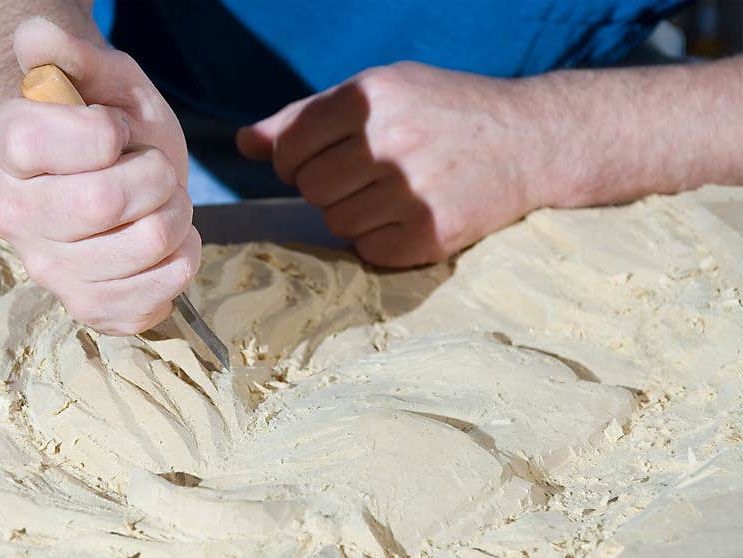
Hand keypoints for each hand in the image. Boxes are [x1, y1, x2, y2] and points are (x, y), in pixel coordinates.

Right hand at [0, 17, 198, 334]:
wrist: (110, 180)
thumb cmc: (108, 127)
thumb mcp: (103, 80)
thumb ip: (72, 54)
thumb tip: (36, 36)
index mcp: (5, 150)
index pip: (53, 143)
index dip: (108, 133)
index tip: (116, 131)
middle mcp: (14, 217)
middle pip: (105, 202)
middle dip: (156, 176)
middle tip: (155, 171)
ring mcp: (49, 271)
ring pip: (145, 248)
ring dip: (178, 218)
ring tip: (164, 206)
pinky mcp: (90, 308)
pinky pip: (152, 301)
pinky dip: (179, 265)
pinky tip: (167, 246)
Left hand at [237, 62, 552, 267]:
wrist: (530, 142)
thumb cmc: (445, 111)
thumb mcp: (382, 90)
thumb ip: (307, 116)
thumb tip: (244, 144)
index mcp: (372, 98)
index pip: (290, 147)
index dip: (292, 160)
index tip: (312, 160)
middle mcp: (390, 144)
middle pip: (311, 189)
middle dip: (326, 185)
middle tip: (362, 175)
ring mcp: (411, 194)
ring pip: (336, 222)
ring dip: (352, 212)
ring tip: (390, 193)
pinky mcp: (429, 236)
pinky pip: (366, 250)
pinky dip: (378, 238)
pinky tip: (408, 214)